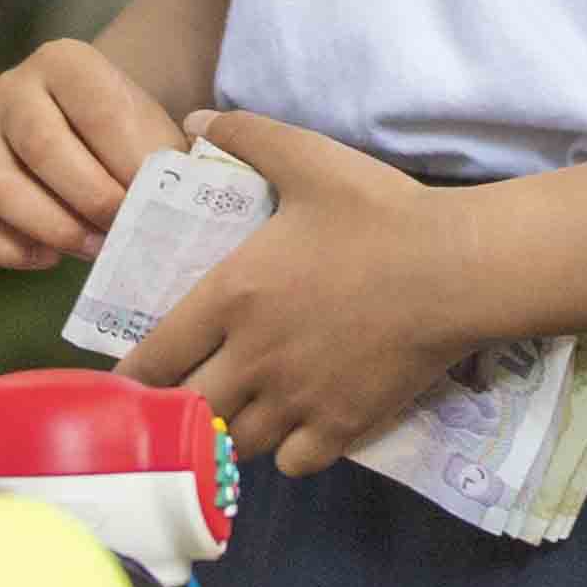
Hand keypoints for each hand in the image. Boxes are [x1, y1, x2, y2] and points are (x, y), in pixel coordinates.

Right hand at [0, 38, 184, 267]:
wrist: (91, 132)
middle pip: (42, 146)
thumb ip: (167, 162)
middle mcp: (11, 89)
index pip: (97, 110)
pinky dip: (3, 249)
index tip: (155, 197)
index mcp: (65, 61)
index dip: (130, 162)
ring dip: (52, 227)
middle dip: (91, 199)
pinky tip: (47, 257)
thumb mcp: (156, 134)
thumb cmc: (129, 138)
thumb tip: (174, 205)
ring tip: (94, 246)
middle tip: (125, 230)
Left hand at [125, 111, 475, 477]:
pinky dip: (286, 454)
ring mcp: (298, 399)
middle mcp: (253, 359)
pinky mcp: (343, 426)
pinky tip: (295, 428)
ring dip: (231, 433)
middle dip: (179, 410)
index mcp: (230, 297)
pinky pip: (292, 465)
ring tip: (240, 413)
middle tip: (184, 399)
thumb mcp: (306, 158)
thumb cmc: (379, 213)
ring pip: (237, 444)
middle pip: (188, 412)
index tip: (129, 384)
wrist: (457, 267)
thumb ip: (244, 135)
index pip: (153, 359)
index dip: (133, 379)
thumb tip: (192, 121)